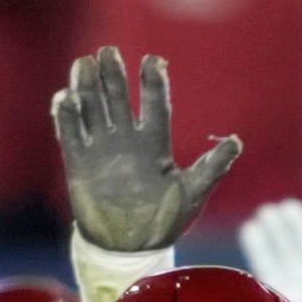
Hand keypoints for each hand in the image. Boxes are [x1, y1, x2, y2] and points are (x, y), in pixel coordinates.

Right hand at [53, 47, 240, 256]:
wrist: (128, 249)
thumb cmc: (164, 222)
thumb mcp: (192, 194)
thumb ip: (212, 168)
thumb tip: (236, 141)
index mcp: (155, 143)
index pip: (155, 104)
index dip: (153, 82)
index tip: (152, 61)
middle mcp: (127, 140)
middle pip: (119, 98)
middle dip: (113, 75)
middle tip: (108, 52)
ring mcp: (101, 149)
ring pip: (93, 109)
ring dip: (87, 87)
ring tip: (84, 64)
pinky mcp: (79, 163)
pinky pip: (70, 134)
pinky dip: (66, 117)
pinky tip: (65, 98)